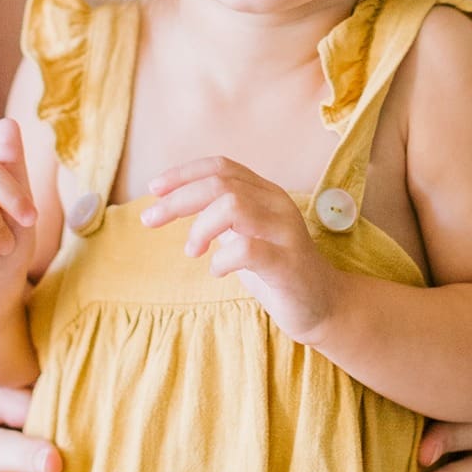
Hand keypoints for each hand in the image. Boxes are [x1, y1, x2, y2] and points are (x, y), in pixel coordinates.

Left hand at [141, 157, 341, 340]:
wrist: (323, 306)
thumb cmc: (276, 270)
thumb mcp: (244, 235)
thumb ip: (219, 216)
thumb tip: (173, 203)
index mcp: (266, 193)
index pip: (222, 166)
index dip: (184, 173)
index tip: (154, 188)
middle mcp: (277, 204)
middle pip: (220, 184)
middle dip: (178, 199)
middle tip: (149, 219)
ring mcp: (285, 232)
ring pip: (233, 206)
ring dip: (200, 227)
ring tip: (192, 251)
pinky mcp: (288, 264)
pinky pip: (248, 249)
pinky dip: (222, 258)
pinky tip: (217, 270)